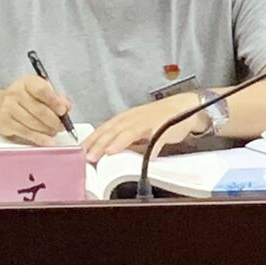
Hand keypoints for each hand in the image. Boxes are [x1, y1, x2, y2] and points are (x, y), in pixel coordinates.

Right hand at [0, 75, 71, 142]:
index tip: (63, 110)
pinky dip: (39, 138)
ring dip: (48, 130)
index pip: (41, 90)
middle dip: (54, 120)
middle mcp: (16, 93)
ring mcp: (9, 108)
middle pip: (39, 110)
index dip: (54, 101)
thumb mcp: (41, 90)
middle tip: (62, 125)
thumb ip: (56, 97)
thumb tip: (67, 106)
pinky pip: (26, 132)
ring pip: (33, 123)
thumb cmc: (24, 98)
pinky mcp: (6, 122)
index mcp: (27, 82)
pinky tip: (48, 141)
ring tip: (54, 131)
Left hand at [85, 92, 210, 163]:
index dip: (92, 139)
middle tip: (90, 156)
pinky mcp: (166, 127)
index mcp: (125, 118)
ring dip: (119, 142)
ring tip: (109, 152)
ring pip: (131, 131)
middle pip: (114, 130)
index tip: (80, 151)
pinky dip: (154, 146)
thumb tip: (104, 154)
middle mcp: (134, 118)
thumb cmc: (159, 119)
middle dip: (100, 143)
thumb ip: (122, 140)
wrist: (185, 107)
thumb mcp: (136, 128)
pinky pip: (159, 137)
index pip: (104, 128)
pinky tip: (150, 157)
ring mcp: (150, 121)